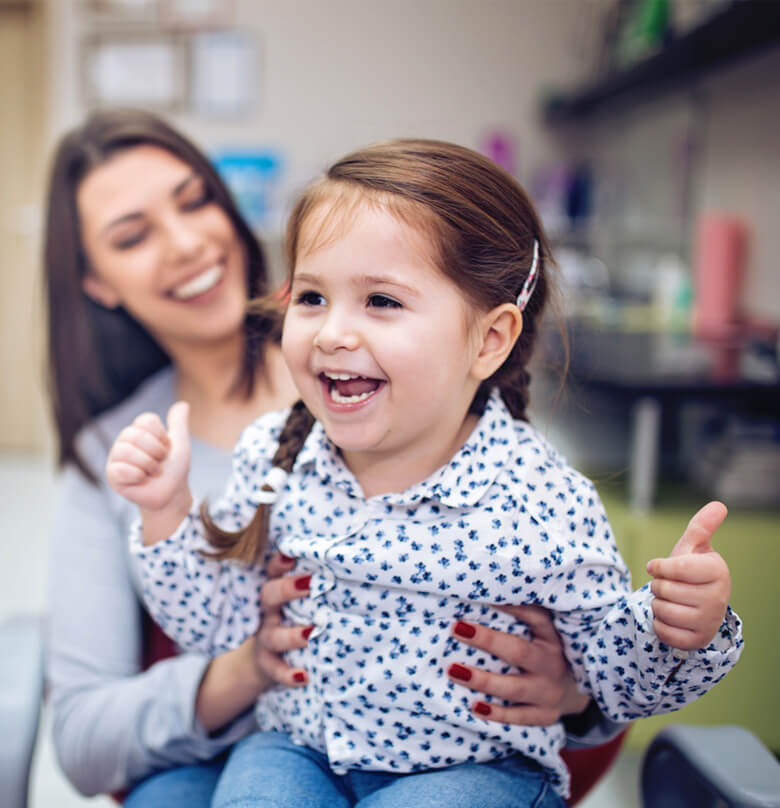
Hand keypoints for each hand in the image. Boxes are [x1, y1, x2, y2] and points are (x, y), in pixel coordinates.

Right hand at [106, 402, 192, 537]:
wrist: (171, 494)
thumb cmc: (174, 469)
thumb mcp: (180, 445)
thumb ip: (179, 425)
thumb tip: (183, 404)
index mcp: (139, 431)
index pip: (146, 420)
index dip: (161, 436)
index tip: (166, 448)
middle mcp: (125, 441)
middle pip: (136, 434)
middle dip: (156, 451)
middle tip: (160, 463)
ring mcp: (116, 457)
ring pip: (126, 450)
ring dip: (148, 464)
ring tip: (153, 472)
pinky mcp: (112, 474)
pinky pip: (121, 469)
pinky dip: (138, 475)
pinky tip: (141, 479)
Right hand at [252, 552, 313, 687]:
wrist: (264, 659)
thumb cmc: (292, 618)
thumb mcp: (298, 600)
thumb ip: (313, 585)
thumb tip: (352, 566)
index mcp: (275, 590)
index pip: (273, 571)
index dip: (279, 562)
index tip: (291, 555)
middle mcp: (267, 611)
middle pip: (269, 595)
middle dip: (287, 589)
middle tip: (309, 584)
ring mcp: (265, 638)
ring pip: (272, 635)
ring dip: (291, 635)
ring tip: (312, 634)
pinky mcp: (267, 663)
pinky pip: (274, 669)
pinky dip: (287, 674)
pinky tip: (304, 676)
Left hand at [447, 604, 588, 724]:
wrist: (577, 689)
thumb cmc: (546, 650)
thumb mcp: (543, 631)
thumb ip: (521, 616)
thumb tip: (478, 596)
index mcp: (552, 636)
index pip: (534, 617)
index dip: (510, 607)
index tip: (480, 596)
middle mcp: (552, 663)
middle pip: (519, 652)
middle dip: (487, 640)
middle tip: (457, 628)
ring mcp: (550, 692)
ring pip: (515, 688)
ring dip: (483, 680)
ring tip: (454, 670)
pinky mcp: (545, 715)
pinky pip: (519, 717)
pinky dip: (497, 713)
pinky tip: (474, 706)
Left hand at [646, 501, 730, 650]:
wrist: (698, 605)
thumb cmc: (691, 571)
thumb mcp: (693, 548)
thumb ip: (701, 527)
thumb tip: (719, 505)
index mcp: (717, 571)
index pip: (675, 568)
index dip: (659, 567)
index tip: (657, 567)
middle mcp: (717, 598)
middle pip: (664, 590)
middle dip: (658, 586)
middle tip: (668, 586)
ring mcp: (709, 621)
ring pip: (661, 610)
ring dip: (657, 604)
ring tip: (670, 601)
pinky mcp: (697, 641)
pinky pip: (663, 631)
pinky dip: (659, 624)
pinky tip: (671, 619)